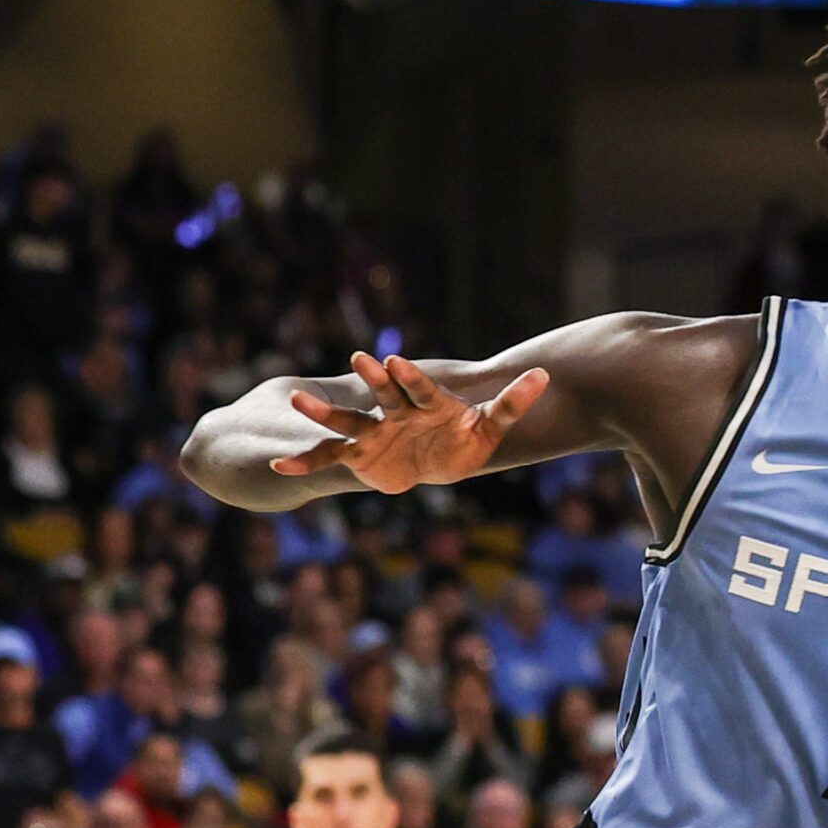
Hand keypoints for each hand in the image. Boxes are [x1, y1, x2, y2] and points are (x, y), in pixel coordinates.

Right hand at [270, 353, 548, 494]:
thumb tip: (546, 374)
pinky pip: (329, 457)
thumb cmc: (464, 439)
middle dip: (372, 380)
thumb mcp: (490, 426)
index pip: (419, 388)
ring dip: (324, 412)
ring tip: (298, 399)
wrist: (439, 458)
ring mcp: (373, 432)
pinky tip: (281, 468)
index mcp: (425, 403)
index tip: (396, 360)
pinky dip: (307, 463)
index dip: (408, 377)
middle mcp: (394, 412)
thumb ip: (512, 403)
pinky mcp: (358, 455)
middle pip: (382, 395)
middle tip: (360, 359)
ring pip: (347, 421)